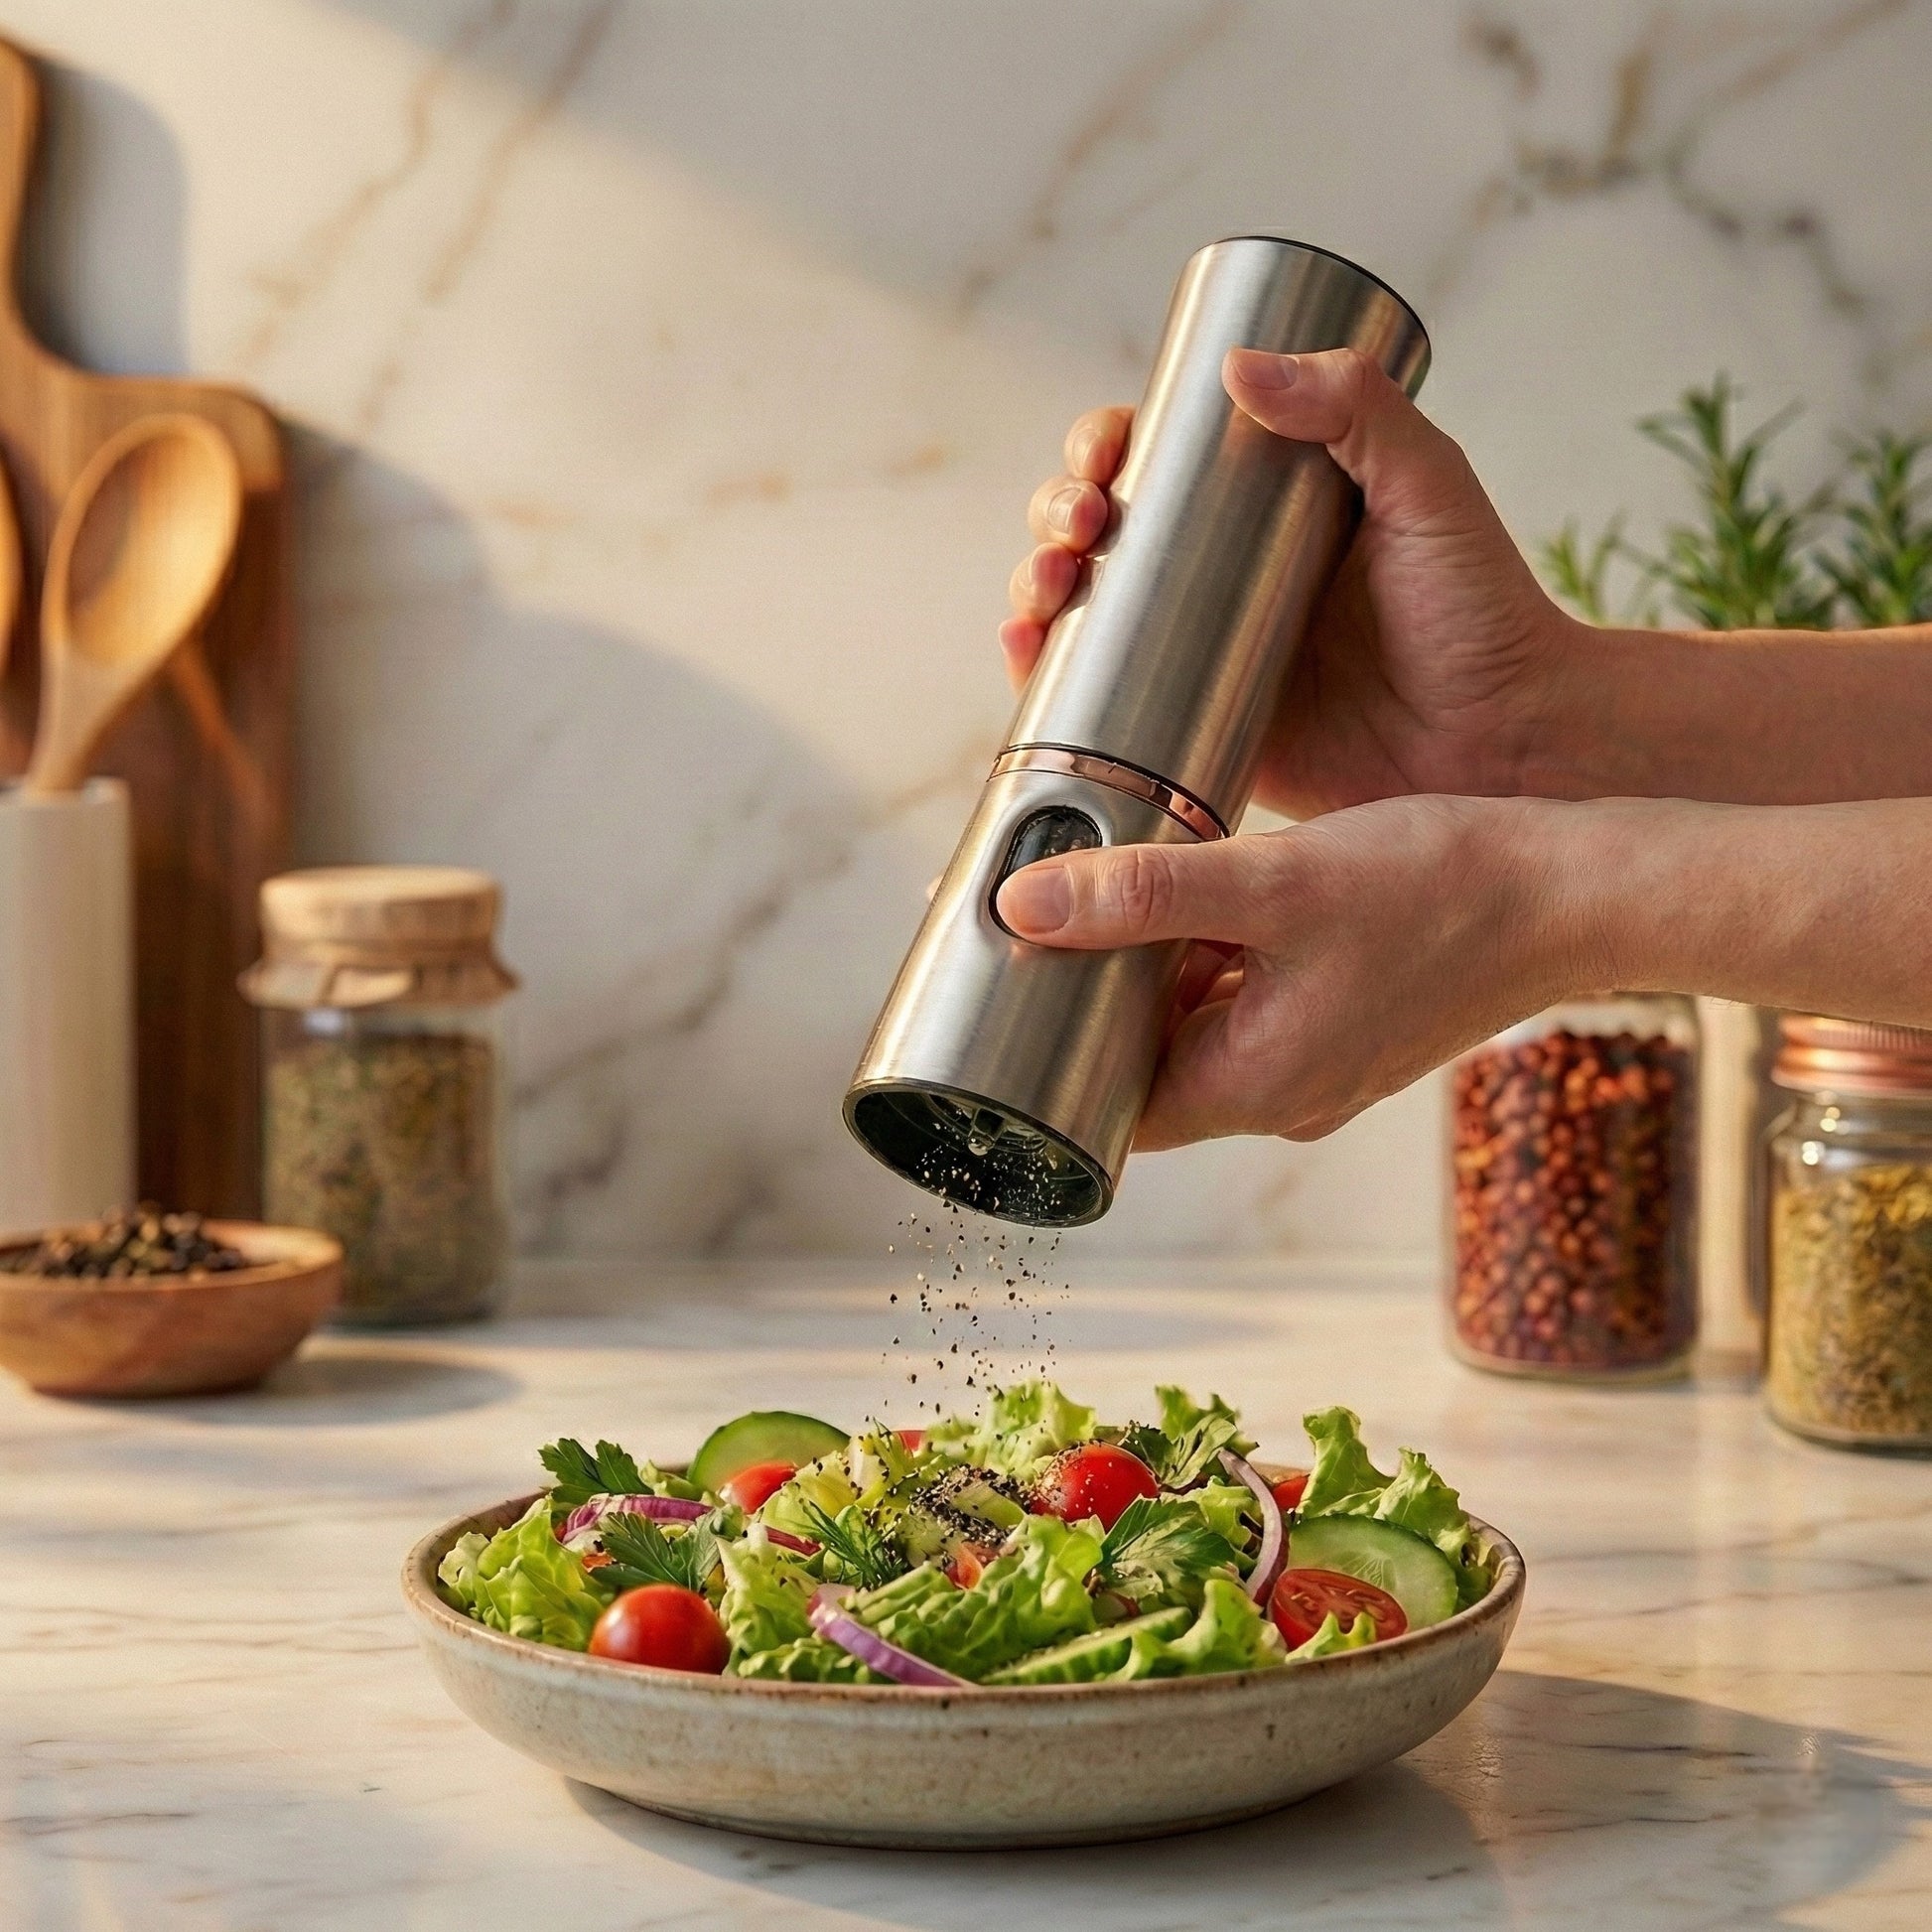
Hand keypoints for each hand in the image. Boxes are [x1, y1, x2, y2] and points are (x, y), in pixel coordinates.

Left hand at [994, 796, 1592, 1147]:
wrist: (1580, 890)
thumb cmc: (1445, 889)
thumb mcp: (1276, 882)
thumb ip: (1145, 895)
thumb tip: (1024, 906)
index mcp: (1256, 1086)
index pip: (1111, 1110)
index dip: (1051, 1058)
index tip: (1010, 989)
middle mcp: (1285, 1094)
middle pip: (1149, 1065)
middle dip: (1096, 999)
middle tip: (1048, 916)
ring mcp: (1321, 1062)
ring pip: (1199, 1028)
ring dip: (1155, 971)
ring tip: (1113, 889)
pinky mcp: (1349, 1023)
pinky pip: (1252, 1004)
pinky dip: (1215, 959)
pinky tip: (1204, 890)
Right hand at [1000, 349, 1576, 816]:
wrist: (1500, 747)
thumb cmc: (1480, 617)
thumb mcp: (1429, 487)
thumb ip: (1357, 411)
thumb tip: (1237, 368)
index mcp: (1265, 511)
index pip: (1159, 460)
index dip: (1108, 446)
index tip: (1105, 451)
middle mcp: (1217, 580)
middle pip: (1100, 529)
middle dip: (1058, 513)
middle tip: (1079, 524)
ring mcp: (1196, 658)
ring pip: (1081, 610)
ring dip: (1035, 584)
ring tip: (1048, 586)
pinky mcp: (1189, 735)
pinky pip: (1094, 704)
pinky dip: (1039, 674)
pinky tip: (1023, 650)